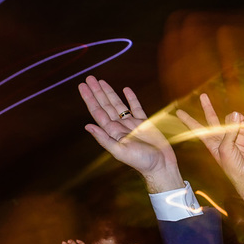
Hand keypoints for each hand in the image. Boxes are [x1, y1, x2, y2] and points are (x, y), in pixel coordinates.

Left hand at [79, 76, 178, 190]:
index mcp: (112, 132)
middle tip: (89, 78)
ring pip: (118, 104)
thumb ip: (104, 138)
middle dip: (97, 91)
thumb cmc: (141, 161)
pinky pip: (135, 107)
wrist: (160, 165)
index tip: (82, 86)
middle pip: (105, 105)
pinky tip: (125, 89)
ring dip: (109, 92)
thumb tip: (87, 126)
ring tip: (101, 81)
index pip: (97, 112)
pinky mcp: (144, 123)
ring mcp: (131, 124)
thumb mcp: (119, 151)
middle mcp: (119, 126)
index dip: (90, 98)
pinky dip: (131, 98)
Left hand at [175, 94, 243, 185]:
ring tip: (239, 122)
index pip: (196, 128)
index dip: (188, 119)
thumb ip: (230, 131)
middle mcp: (219, 138)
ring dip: (235, 118)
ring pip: (230, 120)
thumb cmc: (232, 166)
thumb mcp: (226, 148)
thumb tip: (236, 114)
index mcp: (211, 142)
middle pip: (211, 119)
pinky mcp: (242, 139)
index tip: (178, 111)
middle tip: (203, 95)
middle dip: (207, 107)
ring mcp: (231, 138)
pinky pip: (242, 125)